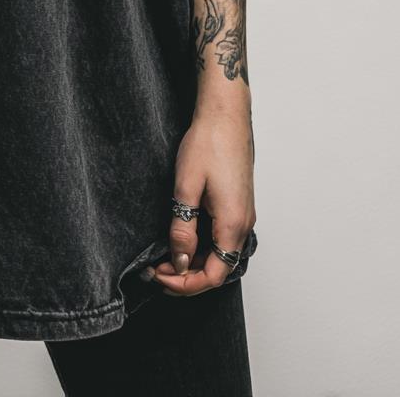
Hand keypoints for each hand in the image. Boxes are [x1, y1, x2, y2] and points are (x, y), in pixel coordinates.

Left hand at [149, 105, 255, 296]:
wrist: (226, 115)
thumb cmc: (208, 143)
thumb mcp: (186, 187)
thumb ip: (183, 228)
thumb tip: (180, 261)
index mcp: (233, 224)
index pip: (213, 275)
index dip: (185, 284)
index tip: (159, 276)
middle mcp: (244, 224)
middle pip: (218, 269)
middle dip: (186, 276)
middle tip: (155, 269)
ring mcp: (243, 214)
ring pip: (220, 254)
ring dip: (194, 261)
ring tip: (164, 256)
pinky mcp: (238, 205)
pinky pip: (222, 238)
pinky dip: (202, 246)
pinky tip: (182, 238)